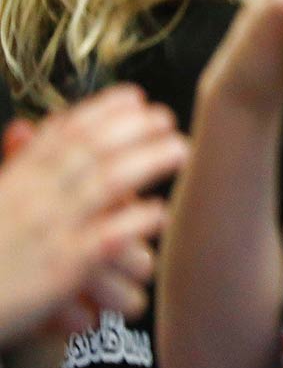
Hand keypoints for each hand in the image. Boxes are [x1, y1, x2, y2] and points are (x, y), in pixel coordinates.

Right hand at [0, 86, 186, 342]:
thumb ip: (15, 167)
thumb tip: (23, 128)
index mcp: (13, 182)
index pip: (60, 135)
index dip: (99, 111)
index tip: (132, 96)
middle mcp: (31, 199)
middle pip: (90, 150)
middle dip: (132, 128)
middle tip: (167, 118)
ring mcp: (47, 232)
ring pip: (104, 184)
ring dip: (147, 161)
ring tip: (181, 150)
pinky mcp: (59, 271)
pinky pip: (103, 239)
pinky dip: (133, 223)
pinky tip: (160, 212)